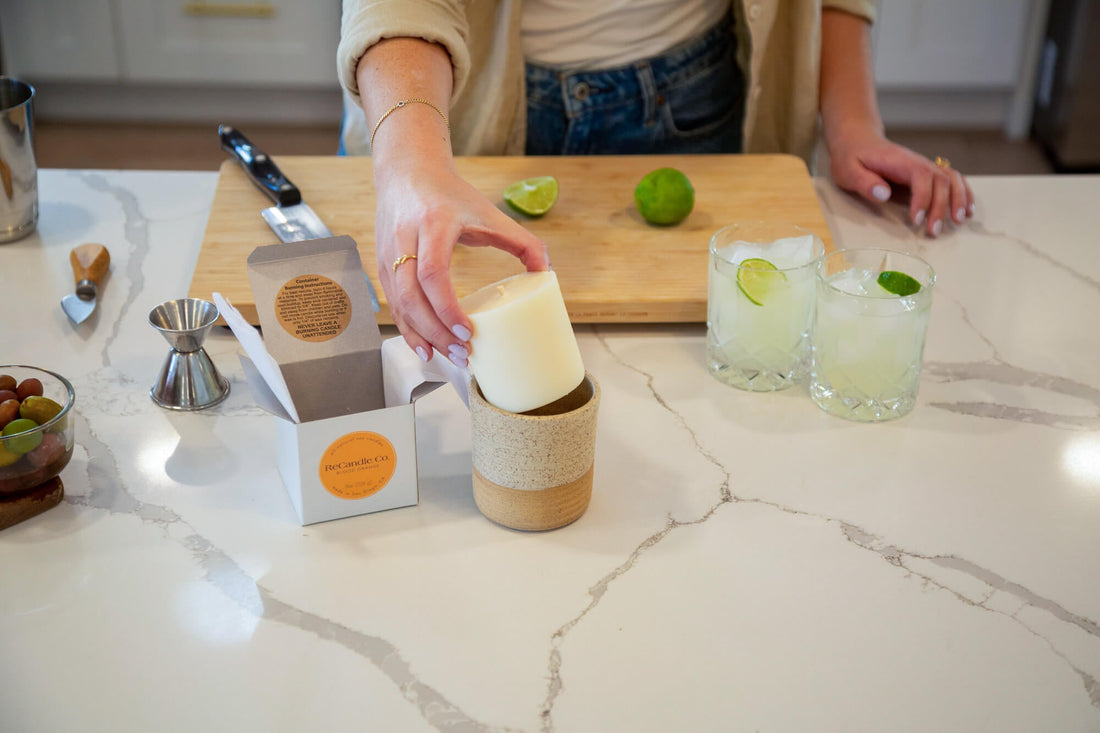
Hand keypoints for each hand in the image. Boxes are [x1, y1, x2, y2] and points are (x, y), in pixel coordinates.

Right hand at [374, 157, 549, 365]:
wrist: (408, 172)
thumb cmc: (450, 194)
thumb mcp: (489, 212)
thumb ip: (523, 241)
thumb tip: (548, 274)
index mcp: (433, 224)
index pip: (432, 273)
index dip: (447, 306)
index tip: (468, 329)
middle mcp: (405, 240)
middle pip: (412, 297)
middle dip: (436, 331)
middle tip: (462, 353)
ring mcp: (388, 254)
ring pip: (399, 305)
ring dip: (422, 336)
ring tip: (449, 357)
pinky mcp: (381, 265)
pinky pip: (393, 304)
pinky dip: (408, 330)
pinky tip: (426, 348)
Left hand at [827, 129, 974, 237]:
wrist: (858, 141)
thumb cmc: (852, 157)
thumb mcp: (848, 170)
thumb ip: (864, 182)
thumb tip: (884, 193)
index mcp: (900, 162)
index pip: (921, 177)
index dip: (922, 198)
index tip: (916, 220)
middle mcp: (918, 162)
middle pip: (941, 180)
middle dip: (941, 207)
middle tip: (933, 231)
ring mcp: (925, 167)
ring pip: (952, 179)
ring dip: (958, 200)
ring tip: (958, 221)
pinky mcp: (927, 174)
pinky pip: (952, 180)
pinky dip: (963, 194)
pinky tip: (966, 210)